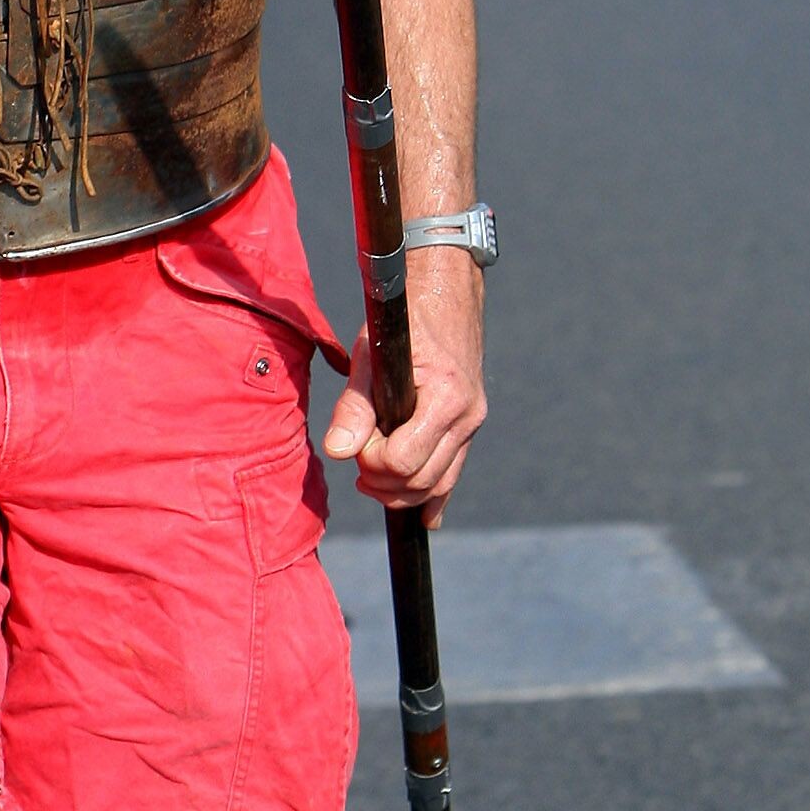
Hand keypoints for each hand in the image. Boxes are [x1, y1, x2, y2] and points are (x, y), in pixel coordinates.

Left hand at [322, 252, 486, 524]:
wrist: (446, 291)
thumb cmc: (405, 319)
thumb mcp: (371, 355)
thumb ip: (354, 407)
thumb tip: (338, 452)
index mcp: (446, 398)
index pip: (404, 461)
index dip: (370, 461)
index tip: (354, 442)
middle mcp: (467, 417)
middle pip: (421, 481)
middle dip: (381, 480)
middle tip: (356, 459)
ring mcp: (471, 424)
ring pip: (437, 484)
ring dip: (399, 491)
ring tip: (369, 472)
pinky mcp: (468, 427)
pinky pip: (453, 475)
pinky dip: (434, 498)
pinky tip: (424, 519)